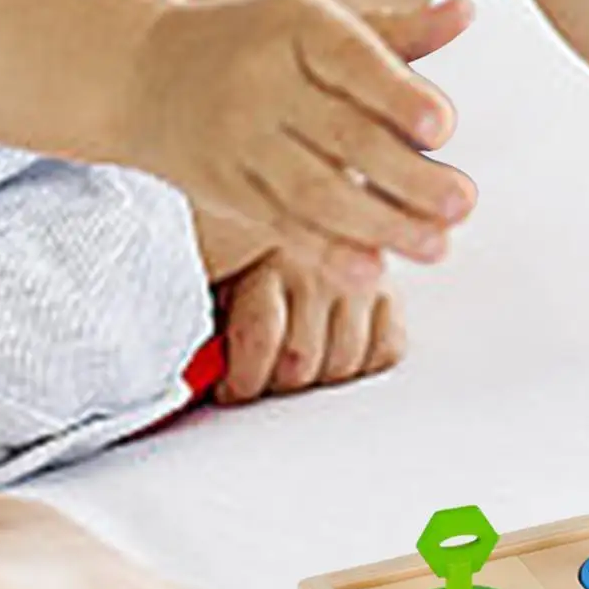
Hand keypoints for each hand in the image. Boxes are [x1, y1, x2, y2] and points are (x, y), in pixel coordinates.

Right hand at [122, 0, 475, 289]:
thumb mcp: (319, 25)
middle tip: (462, 203)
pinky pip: (282, 225)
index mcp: (297, 28)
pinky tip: (372, 272)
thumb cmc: (261, 45)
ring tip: (436, 246)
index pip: (352, 61)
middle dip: (406, 176)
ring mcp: (241, 140)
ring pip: (315, 191)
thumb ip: (398, 33)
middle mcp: (264, 82)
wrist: (146, 72)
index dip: (397, 96)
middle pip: (343, 136)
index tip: (442, 129)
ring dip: (379, 225)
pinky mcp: (228, 189)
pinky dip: (328, 253)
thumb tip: (468, 12)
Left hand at [213, 247, 405, 400]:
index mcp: (268, 256)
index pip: (260, 338)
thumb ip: (208, 306)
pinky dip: (362, 362)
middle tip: (259, 379)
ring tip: (294, 364)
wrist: (302, 200)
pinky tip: (336, 351)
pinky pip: (387, 350)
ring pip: (344, 364)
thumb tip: (197, 365)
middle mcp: (320, 267)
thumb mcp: (218, 264)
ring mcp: (361, 280)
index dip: (241, 379)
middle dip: (274, 383)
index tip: (229, 389)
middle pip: (302, 362)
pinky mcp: (390, 291)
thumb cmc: (247, 244)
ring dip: (316, 377)